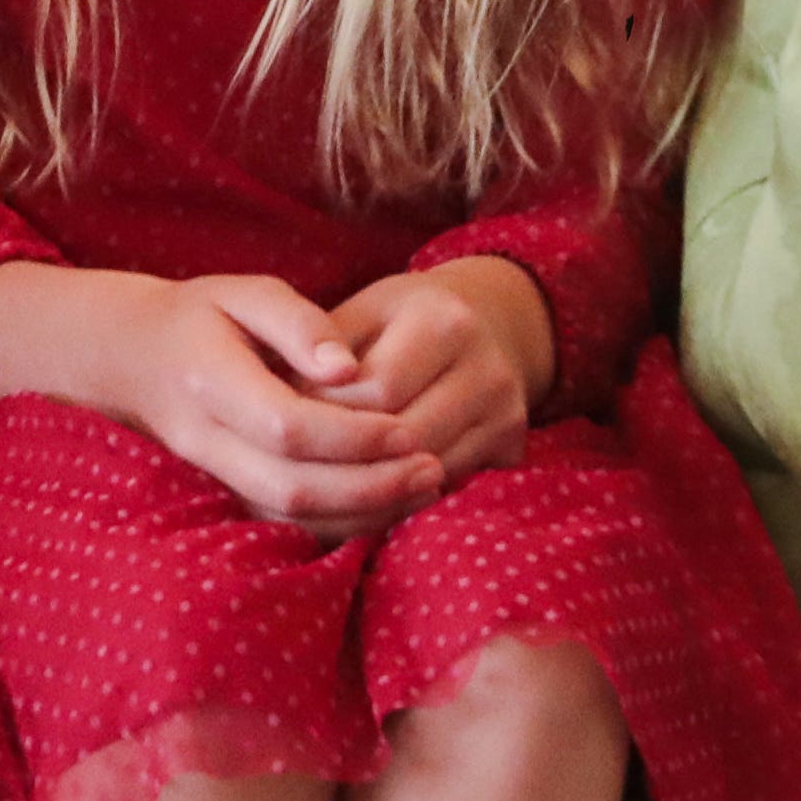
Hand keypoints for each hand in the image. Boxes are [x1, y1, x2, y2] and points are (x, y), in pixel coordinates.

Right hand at [0, 261, 443, 532]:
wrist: (131, 357)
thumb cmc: (199, 314)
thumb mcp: (243, 292)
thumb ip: (296, 321)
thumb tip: (348, 367)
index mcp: (208, 379)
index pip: (287, 425)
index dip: (353, 435)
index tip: (408, 428)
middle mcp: (206, 437)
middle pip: (292, 487)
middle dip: (371, 486)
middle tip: (433, 468)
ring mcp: (214, 472)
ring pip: (292, 514)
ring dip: (365, 510)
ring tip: (425, 485)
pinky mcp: (229, 491)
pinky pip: (289, 521)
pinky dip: (344, 520)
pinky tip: (389, 499)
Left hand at [312, 259, 550, 484]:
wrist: (489, 324)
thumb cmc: (405, 318)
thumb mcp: (365, 310)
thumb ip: (327, 347)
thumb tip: (286, 395)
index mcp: (443, 321)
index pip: (378, 387)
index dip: (329, 409)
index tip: (291, 417)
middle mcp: (487, 369)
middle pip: (406, 435)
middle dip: (349, 449)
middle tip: (305, 457)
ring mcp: (507, 414)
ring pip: (428, 470)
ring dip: (374, 477)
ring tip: (329, 473)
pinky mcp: (514, 448)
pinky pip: (450, 486)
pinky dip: (406, 490)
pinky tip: (371, 484)